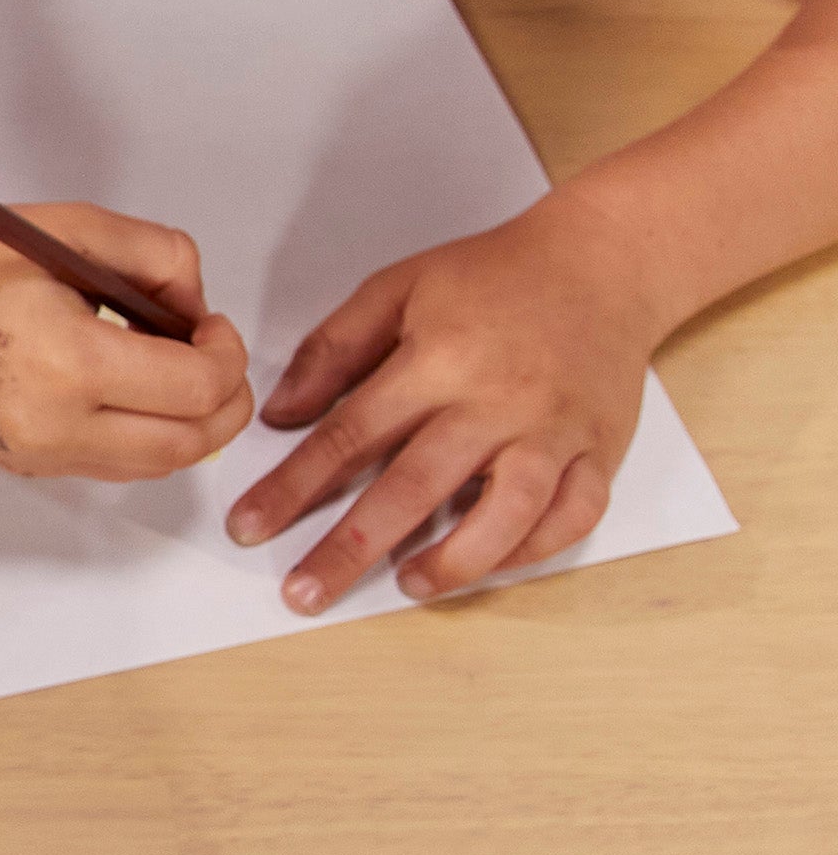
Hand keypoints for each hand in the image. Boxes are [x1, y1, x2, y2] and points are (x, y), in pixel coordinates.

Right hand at [0, 201, 252, 480]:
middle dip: (224, 401)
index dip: (226, 356)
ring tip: (173, 371)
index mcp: (68, 364)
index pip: (196, 389)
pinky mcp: (23, 463)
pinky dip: (143, 435)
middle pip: (189, 444)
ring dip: (188, 425)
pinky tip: (127, 389)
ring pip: (156, 465)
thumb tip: (195, 308)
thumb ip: (159, 257)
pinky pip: (112, 466)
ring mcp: (35, 454)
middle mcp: (53, 426)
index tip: (211, 324)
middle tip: (214, 354)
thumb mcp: (75, 228)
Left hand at [229, 196, 653, 611]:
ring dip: (453, 561)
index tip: (250, 526)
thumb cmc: (494, 276)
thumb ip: (333, 350)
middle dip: (350, 547)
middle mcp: (497, 403)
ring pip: (506, 515)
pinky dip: (531, 549)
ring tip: (406, 584)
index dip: (293, 487)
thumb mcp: (397, 289)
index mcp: (438, 360)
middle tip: (304, 592)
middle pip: (414, 487)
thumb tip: (281, 414)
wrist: (603, 262)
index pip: (350, 436)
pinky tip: (487, 562)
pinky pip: (572, 516)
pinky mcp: (600, 450)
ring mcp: (554, 432)